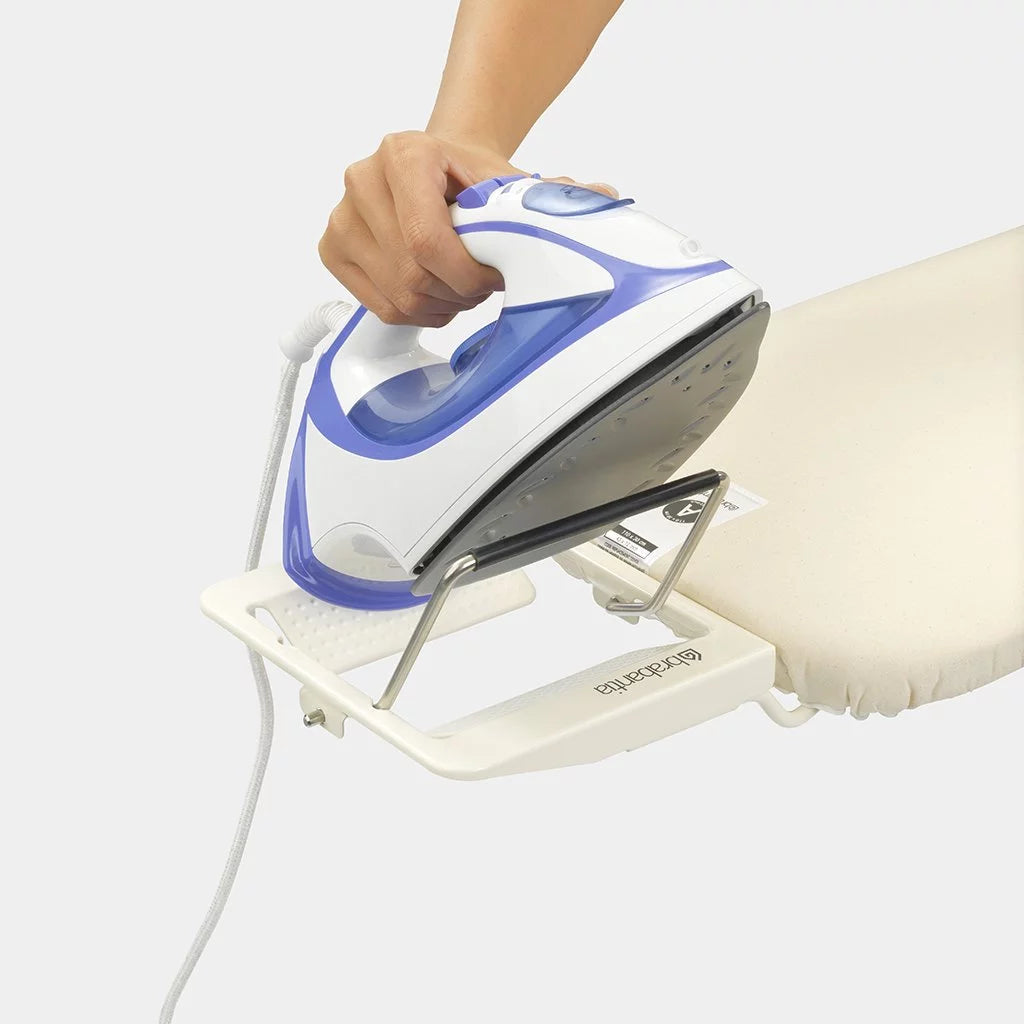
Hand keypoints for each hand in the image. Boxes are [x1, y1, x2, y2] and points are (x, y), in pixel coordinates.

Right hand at [319, 131, 615, 326]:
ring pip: (397, 298)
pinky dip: (414, 312)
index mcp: (404, 154)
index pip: (427, 240)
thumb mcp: (507, 180)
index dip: (466, 274)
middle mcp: (362, 180)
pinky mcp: (333, 249)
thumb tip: (601, 200)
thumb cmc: (468, 177)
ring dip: (439, 305)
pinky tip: (432, 291)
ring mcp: (341, 217)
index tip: (493, 277)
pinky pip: (378, 307)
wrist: (435, 167)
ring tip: (458, 283)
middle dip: (457, 292)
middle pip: (412, 275)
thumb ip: (547, 195)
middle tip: (481, 282)